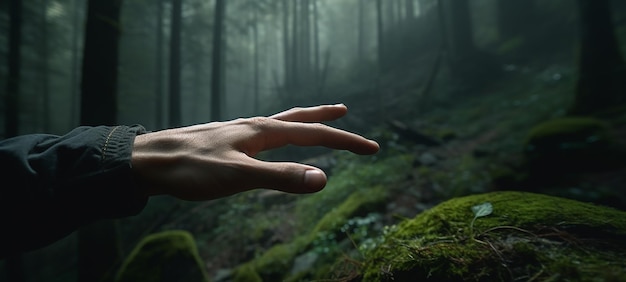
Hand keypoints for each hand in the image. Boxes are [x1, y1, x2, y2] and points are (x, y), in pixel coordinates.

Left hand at [131, 104, 379, 200]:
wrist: (148, 161)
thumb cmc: (191, 169)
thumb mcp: (238, 177)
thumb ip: (280, 179)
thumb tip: (323, 179)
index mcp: (263, 131)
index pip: (315, 135)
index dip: (346, 142)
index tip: (373, 148)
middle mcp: (254, 126)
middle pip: (300, 118)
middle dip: (327, 120)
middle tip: (348, 114)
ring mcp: (240, 132)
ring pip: (281, 123)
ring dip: (304, 120)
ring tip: (317, 118)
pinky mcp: (228, 142)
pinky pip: (265, 133)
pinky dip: (281, 133)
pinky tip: (272, 139)